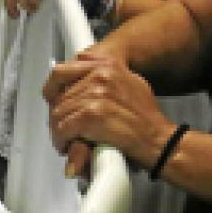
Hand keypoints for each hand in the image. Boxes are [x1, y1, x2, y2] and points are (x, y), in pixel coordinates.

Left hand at [41, 47, 171, 175]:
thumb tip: (77, 84)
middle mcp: (99, 76)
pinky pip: (63, 128)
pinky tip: (68, 146)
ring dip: (59, 130)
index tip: (51, 100)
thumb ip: (103, 79)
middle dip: (58, 116)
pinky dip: (62, 140)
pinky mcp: (92, 115)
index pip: (61, 71)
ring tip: (67, 140)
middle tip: (64, 129)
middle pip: (59, 96)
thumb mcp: (129, 85)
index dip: (52, 89)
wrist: (160, 140)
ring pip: (58, 113)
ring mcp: (95, 95)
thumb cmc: (147, 118)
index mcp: (106, 65)